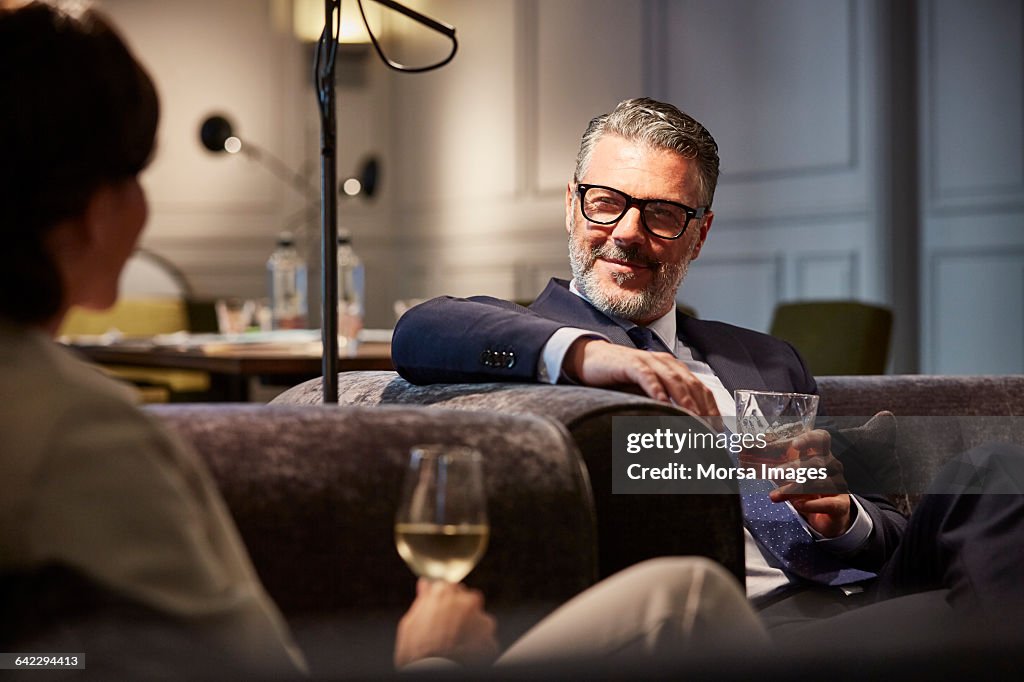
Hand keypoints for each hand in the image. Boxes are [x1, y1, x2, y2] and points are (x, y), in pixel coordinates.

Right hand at [394, 579, 498, 667]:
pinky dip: (479, 648)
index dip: (445, 605)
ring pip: (479, 621)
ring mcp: (481, 621)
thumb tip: (425, 585)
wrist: (430, 673)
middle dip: (461, 613)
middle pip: (468, 602)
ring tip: (457, 646)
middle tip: (449, 632)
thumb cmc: (415, 651)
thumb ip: (422, 600)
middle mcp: (467, 601)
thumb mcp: (410, 624)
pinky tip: (465, 656)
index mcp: (444, 593)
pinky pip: (486, 642)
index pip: (449, 589)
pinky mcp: (490, 641)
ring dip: (472, 630)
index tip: (441, 616)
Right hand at [563, 338, 719, 417]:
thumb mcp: (647, 392)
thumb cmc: (621, 379)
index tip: (717, 430)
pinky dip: (656, 390)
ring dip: (686, 402)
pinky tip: (662, 404)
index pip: (701, 389)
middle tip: (709, 431)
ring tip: (694, 420)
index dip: (712, 409)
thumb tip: (681, 430)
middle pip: (692, 386)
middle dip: (703, 409)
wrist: (592, 359)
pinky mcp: (631, 363)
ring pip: (674, 381)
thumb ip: (664, 405)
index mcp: (674, 369)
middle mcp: (666, 363)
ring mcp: (649, 361)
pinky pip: (647, 377)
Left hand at [767, 429, 851, 537]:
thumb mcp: (793, 477)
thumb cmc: (809, 488)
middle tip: (774, 474)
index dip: (809, 439)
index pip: (822, 439)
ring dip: (795, 488)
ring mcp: (838, 485)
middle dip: (793, 468)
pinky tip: (799, 505)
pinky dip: (811, 504)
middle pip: (816, 462)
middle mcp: (832, 466)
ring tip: (777, 494)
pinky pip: (827, 503)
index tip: (794, 444)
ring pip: (819, 483)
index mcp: (821, 454)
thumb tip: (750, 465)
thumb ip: (777, 471)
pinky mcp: (840, 504)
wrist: (829, 515)